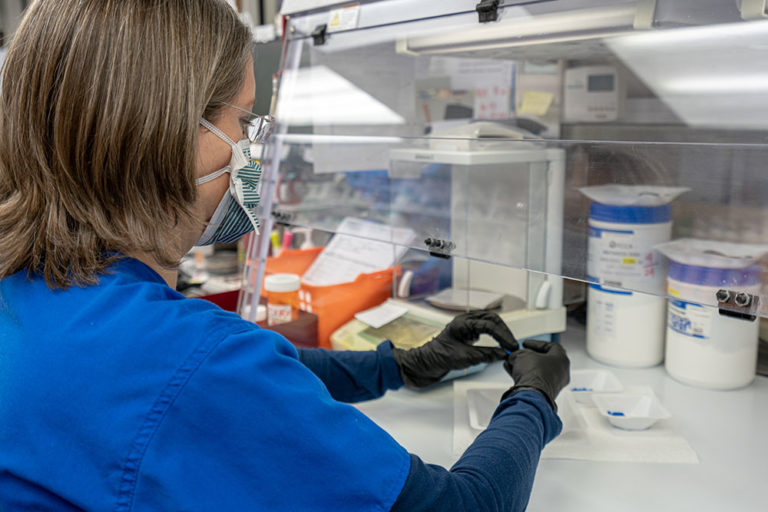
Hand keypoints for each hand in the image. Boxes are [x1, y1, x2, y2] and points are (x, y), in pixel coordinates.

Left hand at [392, 310, 516, 388]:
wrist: (421, 365)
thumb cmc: (435, 358)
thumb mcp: (463, 358)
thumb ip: (485, 355)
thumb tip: (502, 354)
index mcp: (462, 323)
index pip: (489, 325)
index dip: (503, 335)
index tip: (511, 346)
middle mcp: (464, 322)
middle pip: (491, 319)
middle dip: (503, 331)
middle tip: (511, 344)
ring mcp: (464, 328)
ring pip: (488, 323)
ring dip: (499, 332)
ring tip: (506, 344)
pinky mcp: (465, 336)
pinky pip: (483, 331)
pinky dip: (493, 336)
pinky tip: (497, 345)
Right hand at [502, 339, 569, 411]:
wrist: (531, 394)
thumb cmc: (534, 373)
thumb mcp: (522, 355)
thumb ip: (519, 353)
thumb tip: (514, 356)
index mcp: (561, 359)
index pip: (551, 346)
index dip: (536, 344)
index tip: (526, 344)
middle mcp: (561, 373)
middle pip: (543, 360)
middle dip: (528, 357)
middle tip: (519, 354)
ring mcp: (554, 384)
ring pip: (538, 372)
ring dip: (524, 367)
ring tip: (512, 364)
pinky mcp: (545, 393)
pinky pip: (534, 382)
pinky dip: (524, 377)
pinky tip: (512, 373)